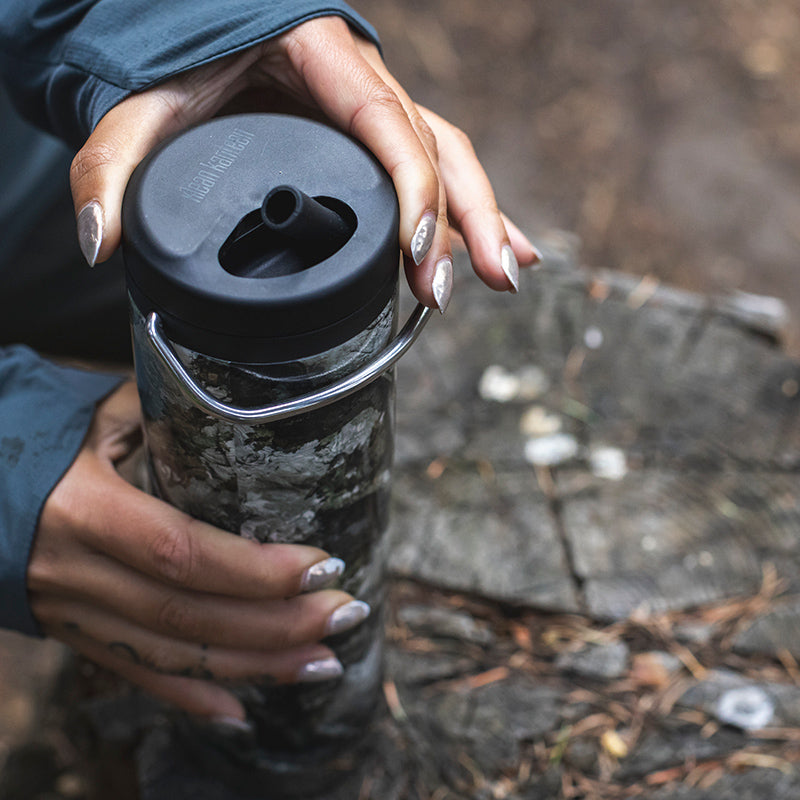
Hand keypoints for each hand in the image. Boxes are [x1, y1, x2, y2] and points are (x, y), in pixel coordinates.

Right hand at [29, 383, 364, 722]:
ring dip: (254, 667)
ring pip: (170, 654)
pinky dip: (191, 696)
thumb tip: (248, 398)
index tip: (324, 566)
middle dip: (278, 624)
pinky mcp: (71, 630)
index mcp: (83, 509)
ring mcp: (71, 611)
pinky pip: (133, 672)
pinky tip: (244, 711)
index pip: (183, 552)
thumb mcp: (94, 412)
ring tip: (323, 663)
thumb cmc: (30, 435)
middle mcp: (75, 572)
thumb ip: (166, 411)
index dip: (257, 570)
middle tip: (347, 616)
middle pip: (188, 615)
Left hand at [70, 16, 538, 314]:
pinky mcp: (375, 135)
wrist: (188, 23)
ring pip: (450, 159)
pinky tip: (502, 245)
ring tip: (510, 274)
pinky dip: (472, 208)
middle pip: (437, 151)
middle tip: (477, 285)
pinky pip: (438, 166)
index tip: (417, 258)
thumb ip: (111, 163)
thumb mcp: (140, 104)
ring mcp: (375, 110)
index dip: (412, 195)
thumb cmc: (171, 54)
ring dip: (484, 218)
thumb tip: (98, 239)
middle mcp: (363, 85)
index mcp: (321, 62)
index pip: (388, 129)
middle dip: (464, 223)